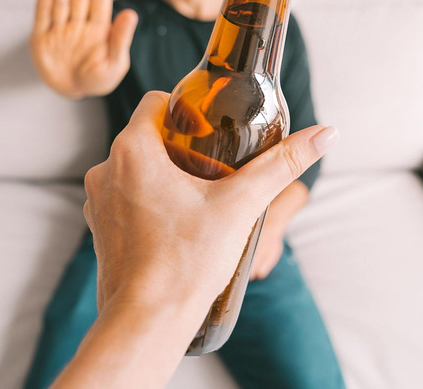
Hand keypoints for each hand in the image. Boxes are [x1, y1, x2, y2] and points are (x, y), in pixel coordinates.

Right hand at [31, 0, 138, 98]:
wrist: (73, 92)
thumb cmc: (98, 79)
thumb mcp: (115, 63)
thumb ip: (120, 38)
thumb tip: (131, 14)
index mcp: (99, 28)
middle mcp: (79, 24)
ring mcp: (60, 30)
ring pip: (61, 1)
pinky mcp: (42, 39)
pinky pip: (43, 18)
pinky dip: (44, 2)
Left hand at [83, 91, 339, 315]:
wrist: (148, 320)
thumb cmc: (187, 262)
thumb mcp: (242, 205)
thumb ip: (282, 165)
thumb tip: (326, 134)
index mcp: (131, 151)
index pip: (155, 102)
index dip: (185, 110)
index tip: (209, 130)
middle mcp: (105, 170)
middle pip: (147, 136)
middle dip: (179, 146)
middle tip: (212, 166)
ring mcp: (97, 200)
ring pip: (134, 168)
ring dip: (162, 174)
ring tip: (197, 197)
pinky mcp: (100, 227)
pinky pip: (125, 197)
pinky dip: (147, 201)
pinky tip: (176, 223)